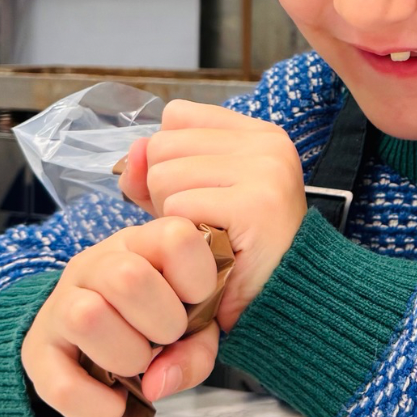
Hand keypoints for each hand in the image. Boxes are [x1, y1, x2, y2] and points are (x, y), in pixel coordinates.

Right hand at [21, 217, 219, 416]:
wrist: (99, 344)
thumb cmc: (159, 322)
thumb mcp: (194, 325)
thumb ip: (197, 349)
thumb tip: (157, 382)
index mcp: (142, 243)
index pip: (176, 236)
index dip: (199, 278)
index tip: (199, 301)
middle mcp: (95, 263)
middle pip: (128, 276)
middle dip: (164, 322)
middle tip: (168, 338)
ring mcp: (59, 302)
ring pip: (85, 315)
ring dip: (126, 355)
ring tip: (137, 365)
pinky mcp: (35, 348)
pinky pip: (58, 383)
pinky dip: (95, 404)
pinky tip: (114, 405)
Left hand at [118, 100, 306, 330]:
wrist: (285, 300)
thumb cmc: (237, 250)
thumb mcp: (191, 197)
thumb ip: (153, 171)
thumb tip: (131, 155)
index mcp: (257, 134)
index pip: (177, 116)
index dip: (170, 158)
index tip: (198, 192)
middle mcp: (267, 144)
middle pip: (162, 145)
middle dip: (165, 192)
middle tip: (203, 223)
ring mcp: (266, 171)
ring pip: (164, 176)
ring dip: (173, 218)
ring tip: (208, 236)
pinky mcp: (256, 204)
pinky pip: (180, 208)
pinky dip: (184, 237)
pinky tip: (213, 249)